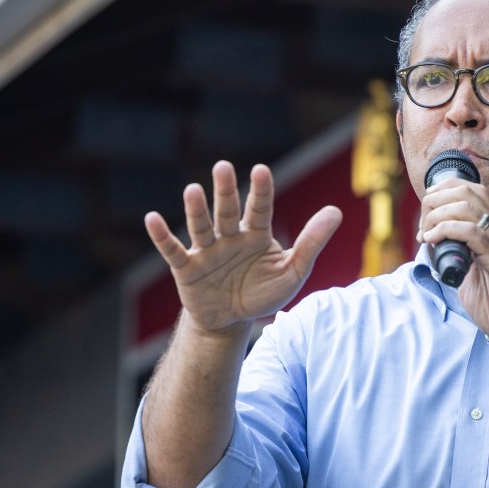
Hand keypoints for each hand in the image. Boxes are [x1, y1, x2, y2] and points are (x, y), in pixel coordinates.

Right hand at [145, 161, 341, 335]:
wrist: (232, 320)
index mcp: (256, 235)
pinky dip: (162, 236)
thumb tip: (336, 211)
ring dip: (196, 210)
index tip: (261, 170)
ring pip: (202, 227)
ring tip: (193, 190)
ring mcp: (207, 251)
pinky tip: (152, 219)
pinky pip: (173, 250)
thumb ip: (312, 242)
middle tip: (223, 167)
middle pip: (228, 211)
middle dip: (226, 191)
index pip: (260, 209)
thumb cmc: (263, 292)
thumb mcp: (293, 271)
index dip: (261, 191)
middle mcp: (230, 237)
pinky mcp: (186, 268)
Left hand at [419, 179, 488, 353]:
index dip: (444, 192)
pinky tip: (433, 241)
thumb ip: (459, 262)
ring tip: (426, 234)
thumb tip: (438, 254)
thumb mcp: (472, 279)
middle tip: (423, 225)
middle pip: (468, 191)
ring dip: (438, 214)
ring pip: (468, 206)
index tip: (426, 215)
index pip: (472, 192)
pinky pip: (473, 232)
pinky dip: (447, 230)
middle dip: (436, 200)